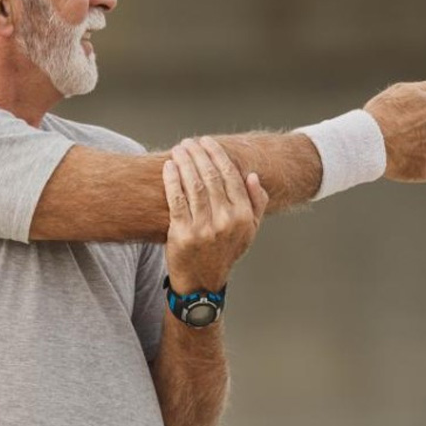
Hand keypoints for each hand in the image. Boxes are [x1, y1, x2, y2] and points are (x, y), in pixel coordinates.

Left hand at [163, 137, 268, 293]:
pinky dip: (172, 180)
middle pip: (211, 177)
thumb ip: (256, 203)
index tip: (207, 142)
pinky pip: (176, 200)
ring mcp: (203, 228)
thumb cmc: (225, 252)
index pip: (231, 176)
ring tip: (179, 149)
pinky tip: (169, 167)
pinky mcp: (182, 234)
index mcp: (244, 217)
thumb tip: (252, 176)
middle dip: (199, 154)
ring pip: (193, 185)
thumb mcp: (249, 231)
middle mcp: (226, 222)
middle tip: (189, 142)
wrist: (202, 282)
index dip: (218, 155)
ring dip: (185, 162)